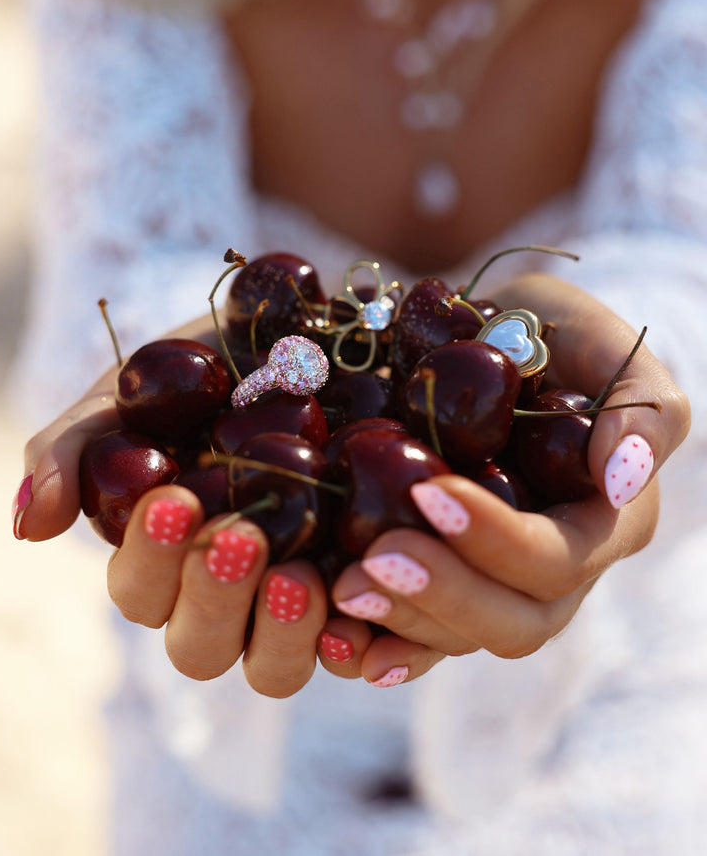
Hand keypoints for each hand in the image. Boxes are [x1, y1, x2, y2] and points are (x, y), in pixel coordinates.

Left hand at [330, 273, 689, 683]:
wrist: (495, 339)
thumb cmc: (559, 336)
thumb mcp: (608, 348)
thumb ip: (642, 409)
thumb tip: (622, 476)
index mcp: (604, 524)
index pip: (556, 560)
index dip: (496, 540)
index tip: (430, 492)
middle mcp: (552, 568)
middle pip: (510, 622)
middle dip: (442, 597)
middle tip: (374, 561)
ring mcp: (492, 577)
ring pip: (456, 634)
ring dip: (398, 620)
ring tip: (341, 590)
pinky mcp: (442, 570)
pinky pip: (413, 627)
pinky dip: (375, 641)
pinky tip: (335, 637)